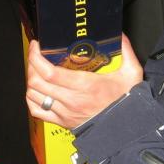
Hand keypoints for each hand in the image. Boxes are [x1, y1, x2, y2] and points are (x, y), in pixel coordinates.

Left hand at [26, 34, 142, 128]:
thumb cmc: (127, 103)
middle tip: (36, 55)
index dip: (36, 58)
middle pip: (36, 82)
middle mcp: (71, 100)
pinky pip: (36, 111)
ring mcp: (64, 112)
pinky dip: (32, 99)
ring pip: (33, 95)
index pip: (49, 73)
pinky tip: (38, 90)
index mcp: (85, 86)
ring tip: (36, 70)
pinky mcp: (61, 121)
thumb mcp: (131, 74)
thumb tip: (119, 35)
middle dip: (31, 65)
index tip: (36, 46)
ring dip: (31, 81)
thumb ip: (127, 52)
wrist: (126, 129)